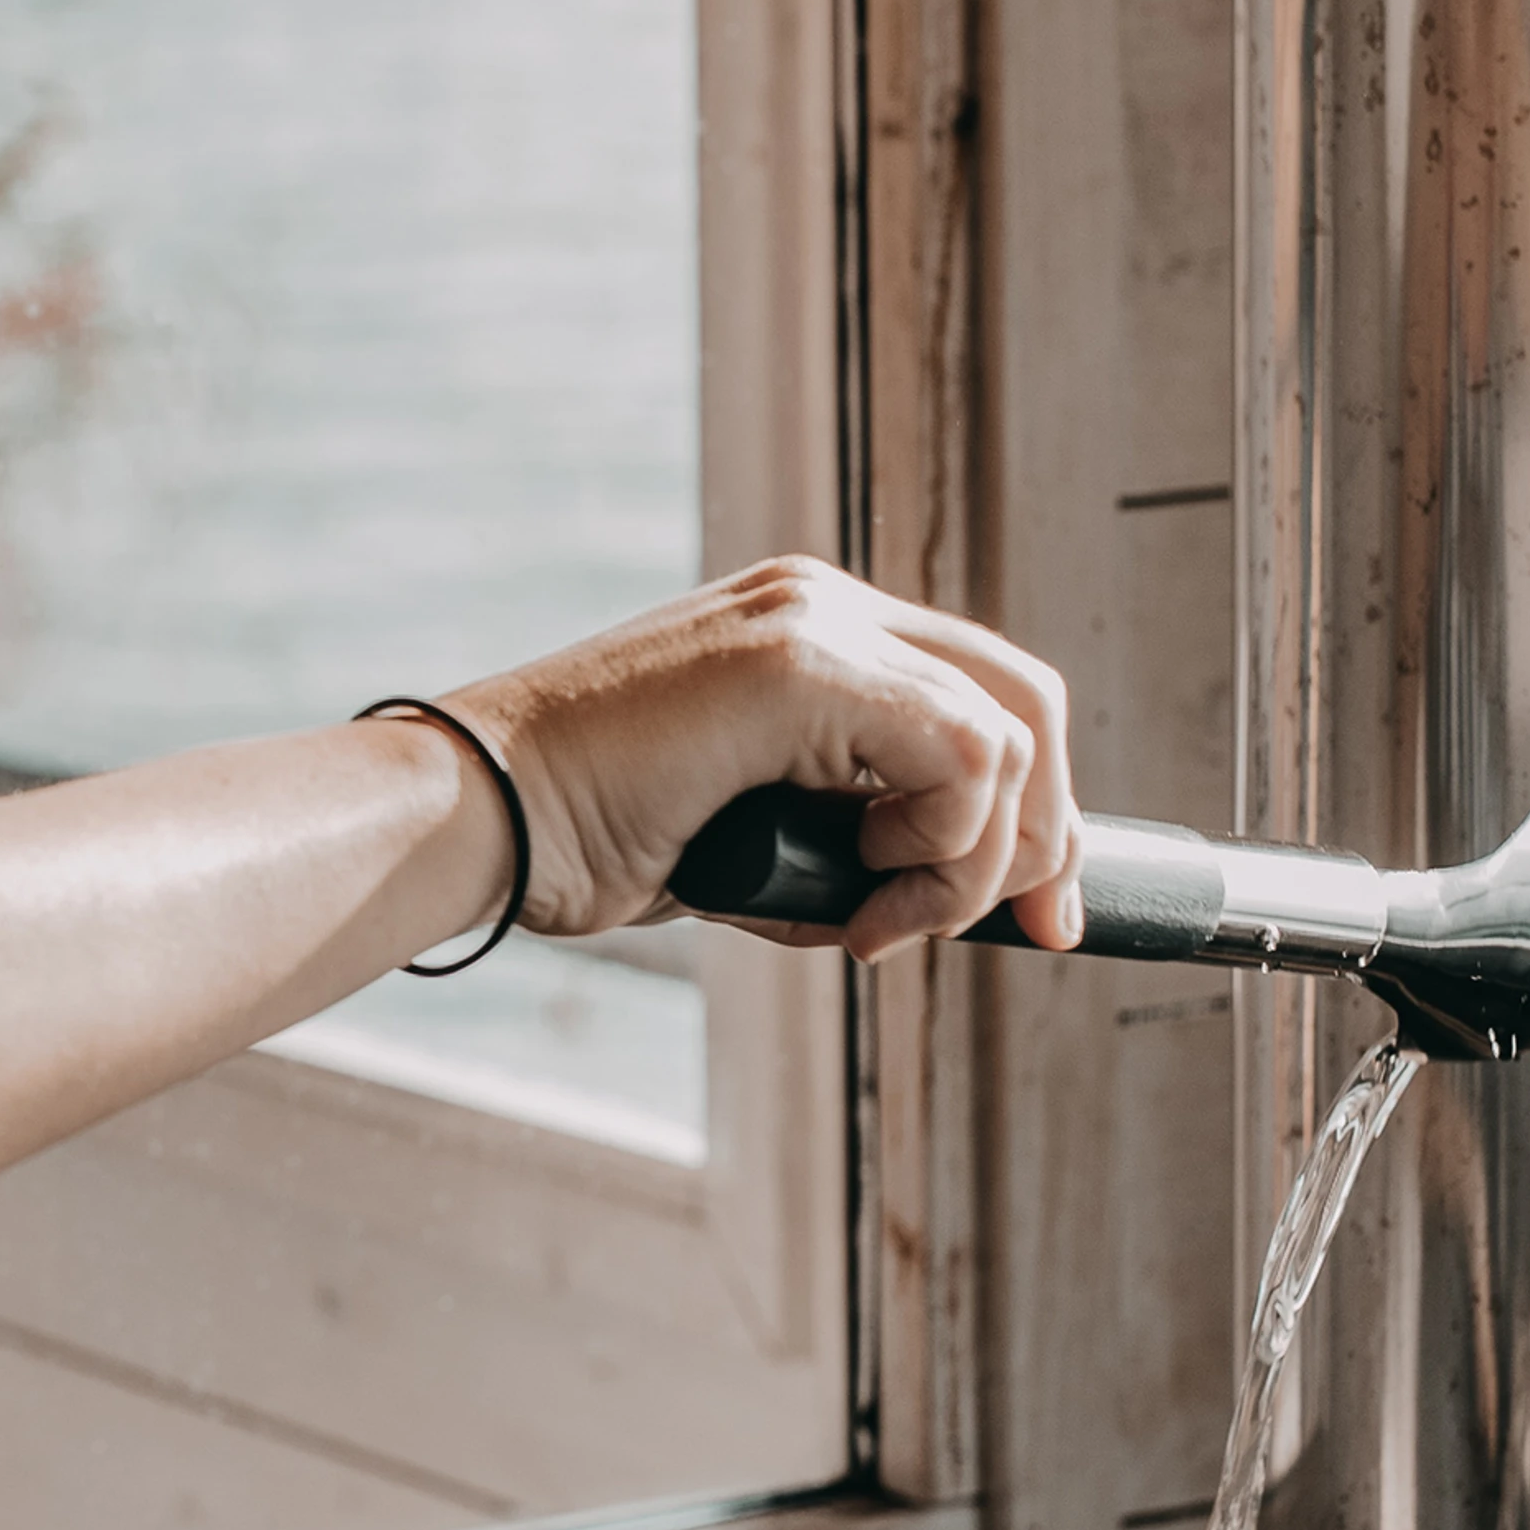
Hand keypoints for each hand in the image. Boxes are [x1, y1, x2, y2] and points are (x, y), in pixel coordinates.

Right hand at [450, 555, 1082, 956]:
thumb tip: (946, 898)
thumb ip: (842, 833)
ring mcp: (812, 619)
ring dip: (966, 865)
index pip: (982, 692)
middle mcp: (821, 601)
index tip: (1033, 913)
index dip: (1035, 807)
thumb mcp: (751, 831)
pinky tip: (856, 896)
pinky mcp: (801, 662)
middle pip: (1026, 699)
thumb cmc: (586, 836)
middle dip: (1048, 833)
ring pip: (1004, 738)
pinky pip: (963, 756)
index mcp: (807, 627)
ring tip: (868, 920)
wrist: (481, 820)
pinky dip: (940, 853)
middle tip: (1029, 928)